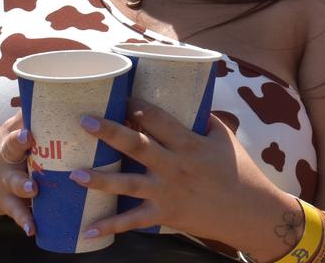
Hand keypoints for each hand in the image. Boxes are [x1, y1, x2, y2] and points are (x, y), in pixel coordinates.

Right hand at [0, 113, 36, 234]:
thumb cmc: (1, 149)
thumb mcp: (9, 131)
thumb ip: (32, 117)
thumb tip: (63, 94)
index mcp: (11, 135)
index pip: (20, 119)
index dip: (28, 112)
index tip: (39, 104)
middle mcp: (6, 154)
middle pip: (12, 145)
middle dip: (19, 141)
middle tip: (27, 137)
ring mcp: (4, 178)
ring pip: (15, 180)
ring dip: (24, 184)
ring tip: (33, 188)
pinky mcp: (5, 199)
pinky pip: (16, 211)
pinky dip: (24, 220)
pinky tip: (32, 228)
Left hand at [70, 99, 287, 249]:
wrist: (249, 211)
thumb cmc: (238, 169)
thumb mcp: (223, 138)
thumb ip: (201, 119)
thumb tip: (183, 98)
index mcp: (190, 143)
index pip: (160, 119)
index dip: (138, 105)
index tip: (121, 94)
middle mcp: (175, 166)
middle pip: (138, 146)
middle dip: (110, 132)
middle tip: (84, 121)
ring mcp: (168, 192)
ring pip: (129, 185)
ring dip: (100, 181)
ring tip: (74, 175)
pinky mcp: (164, 214)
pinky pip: (133, 222)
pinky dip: (110, 227)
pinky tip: (87, 230)